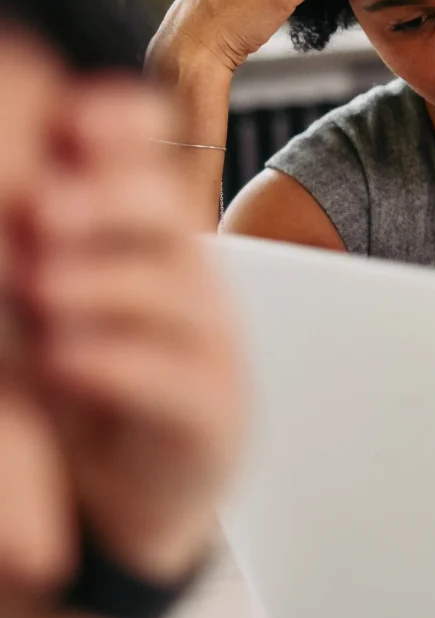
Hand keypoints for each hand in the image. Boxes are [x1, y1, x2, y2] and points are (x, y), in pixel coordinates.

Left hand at [15, 80, 242, 580]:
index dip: (118, 130)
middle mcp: (179, 277)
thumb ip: (53, 223)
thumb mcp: (48, 294)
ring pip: (174, 296)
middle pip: (165, 216)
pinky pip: (175, 382)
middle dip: (107, 203)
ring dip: (102, 286)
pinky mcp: (212, 416)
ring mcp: (205, 344)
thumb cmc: (69, 383)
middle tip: (41, 208)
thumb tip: (40, 152)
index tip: (73, 119)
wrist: (113, 498)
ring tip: (40, 286)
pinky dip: (116, 366)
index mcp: (137, 233)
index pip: (143, 158)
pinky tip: (65, 359)